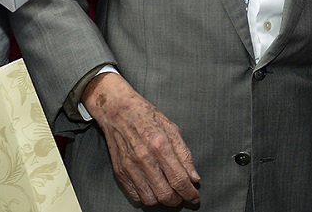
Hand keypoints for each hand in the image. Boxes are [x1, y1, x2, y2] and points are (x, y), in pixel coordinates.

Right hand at [82, 73, 200, 206]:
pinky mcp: (120, 171)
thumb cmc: (146, 116)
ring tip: (169, 193)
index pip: (179, 179)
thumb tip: (194, 177)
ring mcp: (130, 166)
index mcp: (160, 145)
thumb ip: (184, 154)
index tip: (195, 197)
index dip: (190, 193)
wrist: (117, 110)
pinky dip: (146, 197)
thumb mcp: (171, 128)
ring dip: (162, 201)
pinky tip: (153, 189)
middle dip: (178, 200)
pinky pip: (135, 195)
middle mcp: (144, 158)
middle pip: (165, 194)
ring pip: (150, 199)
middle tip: (183, 196)